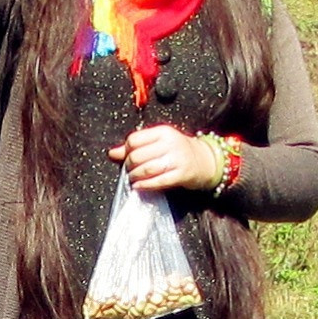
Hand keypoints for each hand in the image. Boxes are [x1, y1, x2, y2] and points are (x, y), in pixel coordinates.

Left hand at [113, 124, 230, 194]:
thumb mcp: (159, 143)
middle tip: (129, 171)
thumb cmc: (178, 151)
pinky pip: (158, 181)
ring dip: (134, 177)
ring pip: (146, 169)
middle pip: (137, 156)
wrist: (206, 161)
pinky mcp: (181, 175)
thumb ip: (136, 147)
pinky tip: (139, 186)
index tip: (127, 158)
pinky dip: (144, 185)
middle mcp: (170, 143)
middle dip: (129, 166)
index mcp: (163, 132)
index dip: (126, 151)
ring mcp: (177, 159)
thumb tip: (111, 153)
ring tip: (133, 179)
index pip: (134, 140)